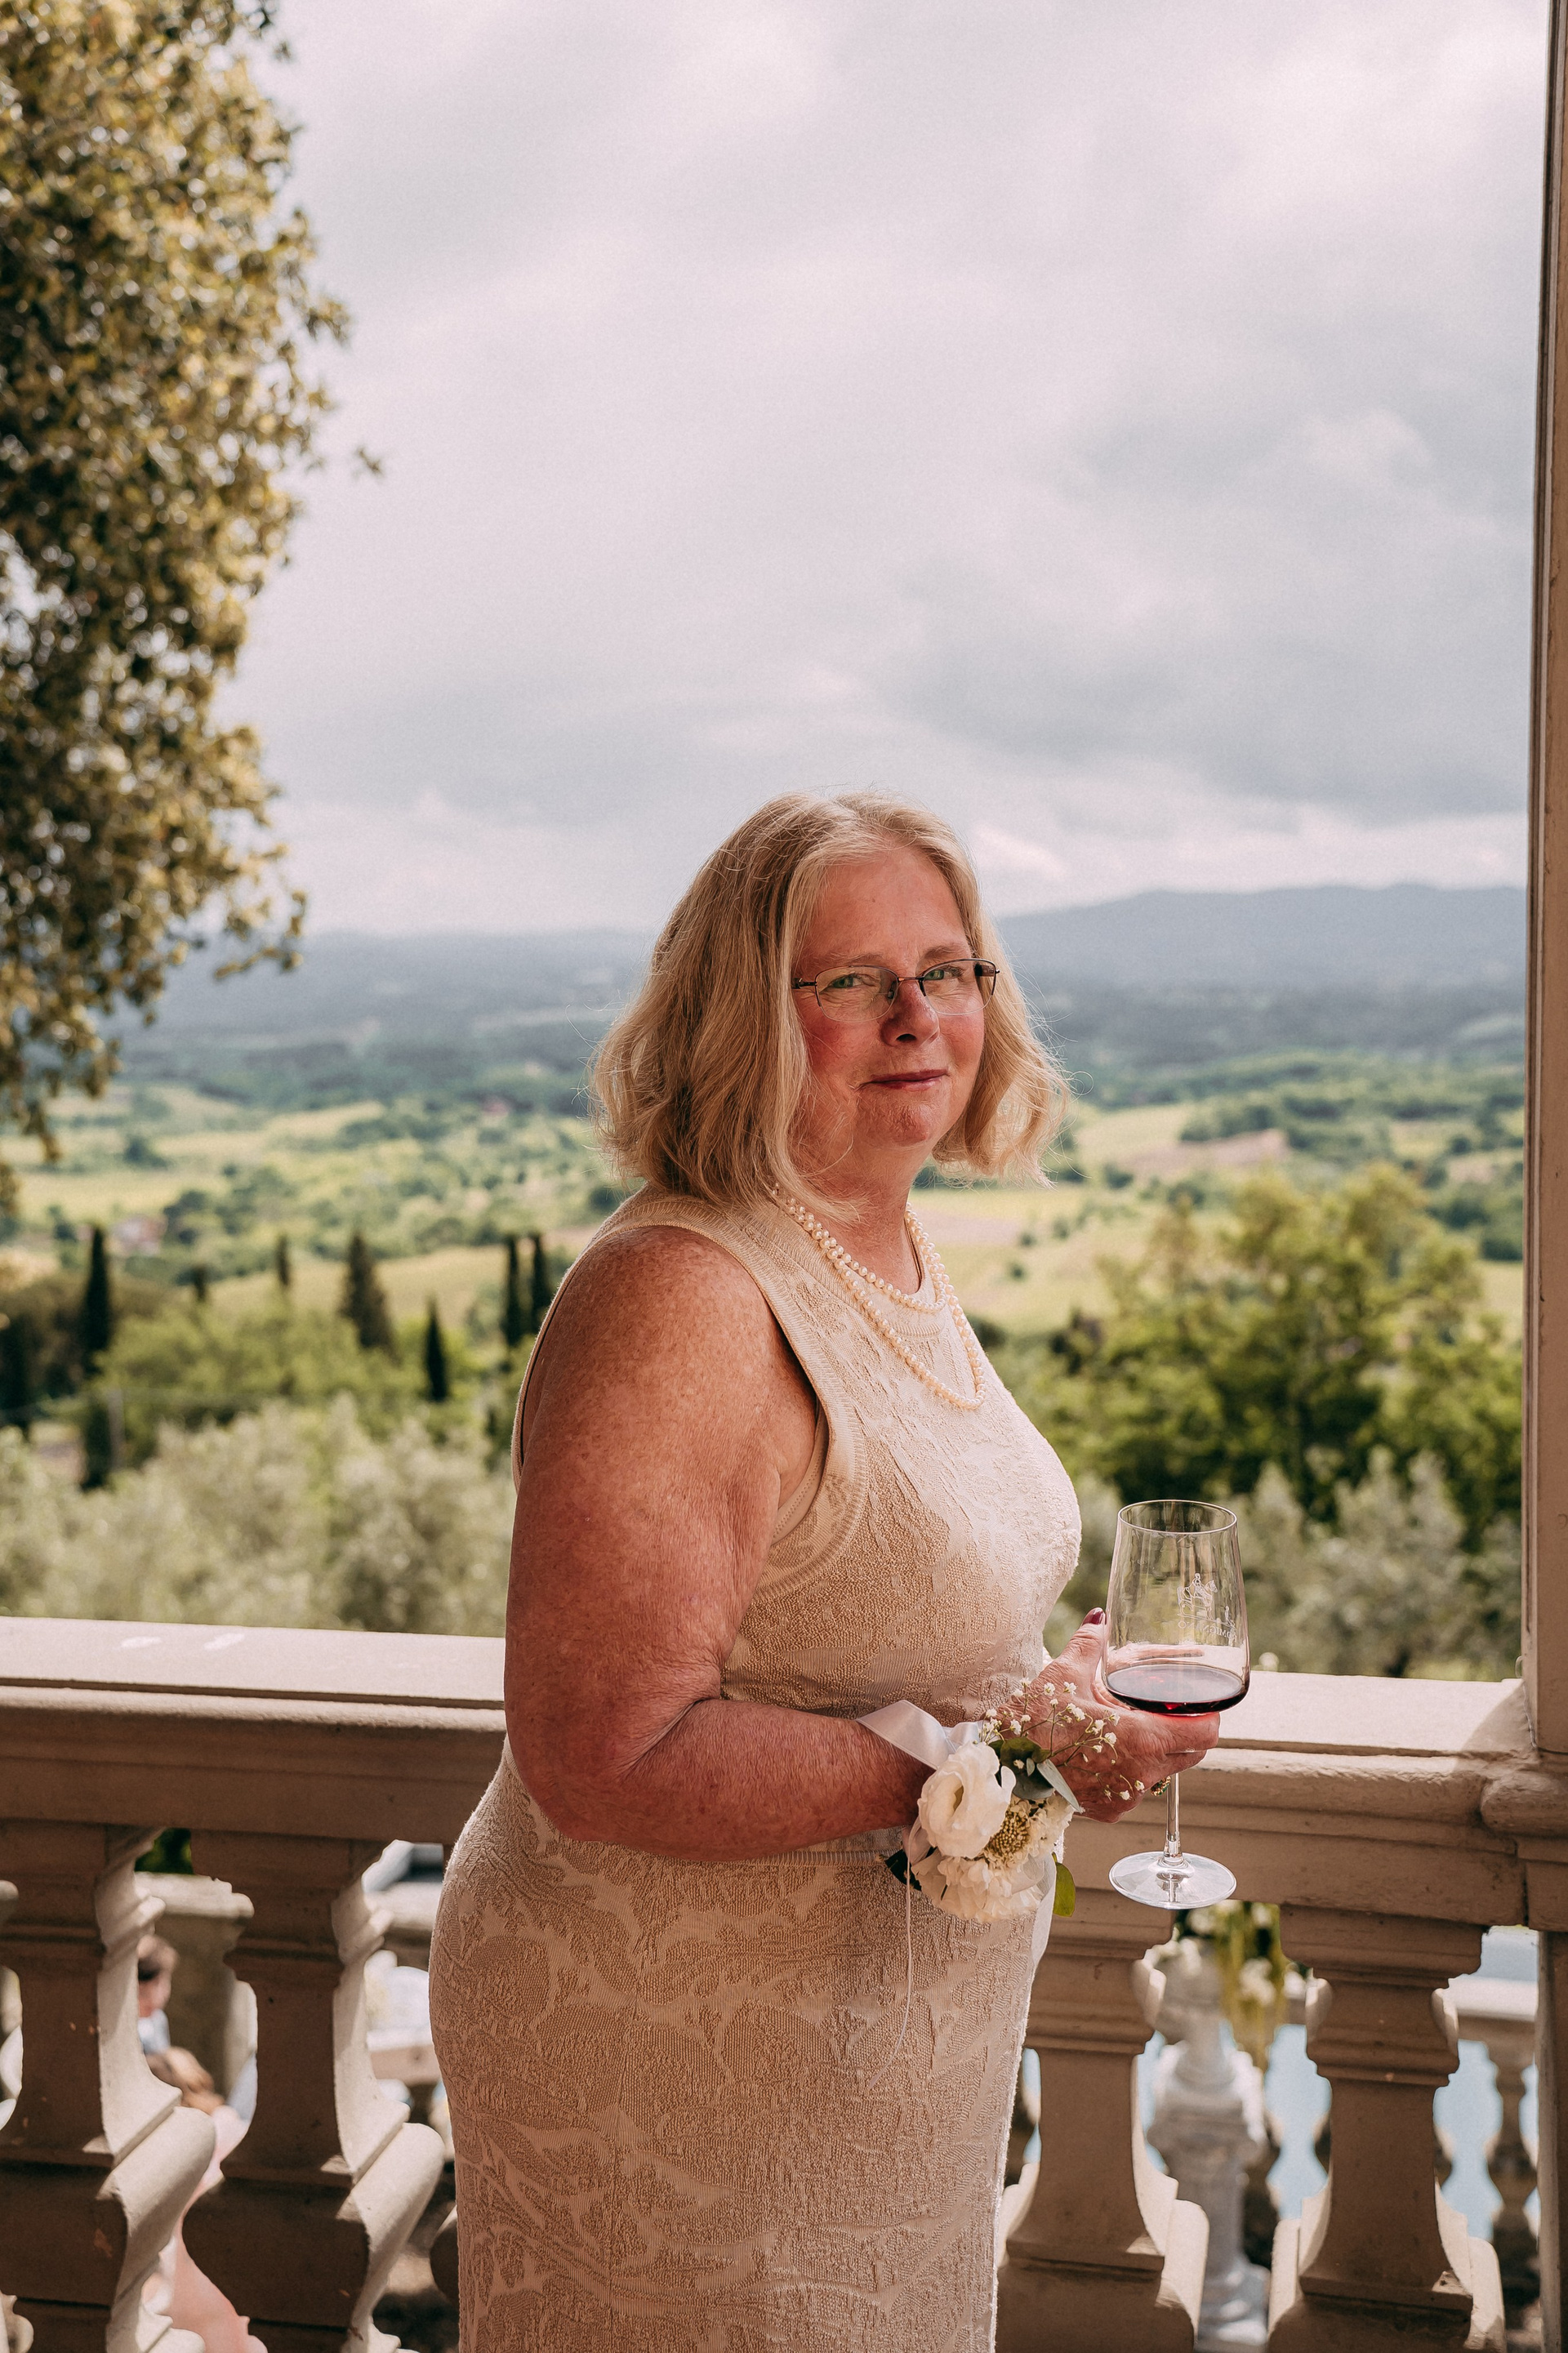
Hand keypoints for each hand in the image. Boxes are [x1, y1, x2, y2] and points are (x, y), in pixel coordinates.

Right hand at [1020, 1614, 1221, 1824]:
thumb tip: (1098, 1617)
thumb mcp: (1062, 1675)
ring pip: (1163, 1773)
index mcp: (1143, 1737)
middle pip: (1191, 1755)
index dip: (1209, 1717)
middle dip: (1186, 1733)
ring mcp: (1128, 1797)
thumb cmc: (1033, 1726)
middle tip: (1166, 1711)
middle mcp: (1143, 1772)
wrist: (1004, 1775)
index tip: (1201, 1705)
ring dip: (1156, 1753)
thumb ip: (1089, 1643)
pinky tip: (1103, 1754)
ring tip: (1127, 1730)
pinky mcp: (1110, 1811)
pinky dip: (1128, 1772)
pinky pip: (1135, 1790)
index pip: (1206, 1734)